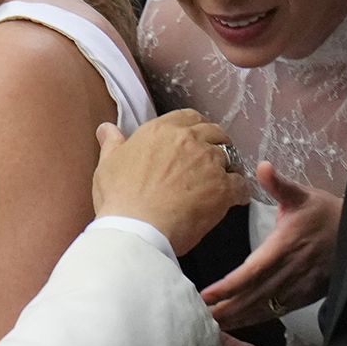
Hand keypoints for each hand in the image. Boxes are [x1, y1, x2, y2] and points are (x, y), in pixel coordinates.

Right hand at [93, 109, 250, 254]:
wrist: (137, 228)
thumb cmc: (119, 199)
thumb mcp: (108, 165)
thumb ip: (112, 143)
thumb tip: (106, 127)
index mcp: (160, 131)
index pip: (188, 117)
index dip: (195, 127)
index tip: (196, 138)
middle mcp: (188, 140)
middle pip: (214, 132)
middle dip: (217, 143)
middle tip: (213, 160)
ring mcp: (208, 162)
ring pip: (230, 157)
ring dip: (228, 167)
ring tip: (224, 181)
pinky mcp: (222, 188)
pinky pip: (240, 185)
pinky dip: (240, 192)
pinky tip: (236, 200)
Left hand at [201, 163, 339, 329]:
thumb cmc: (325, 213)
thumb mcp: (303, 195)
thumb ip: (280, 185)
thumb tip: (262, 166)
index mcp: (286, 245)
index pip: (253, 270)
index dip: (229, 286)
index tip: (206, 294)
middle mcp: (291, 270)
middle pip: (253, 295)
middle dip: (226, 308)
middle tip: (198, 315)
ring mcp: (299, 286)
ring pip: (263, 307)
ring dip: (237, 318)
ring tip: (211, 325)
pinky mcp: (305, 296)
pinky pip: (277, 311)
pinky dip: (255, 319)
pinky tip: (238, 323)